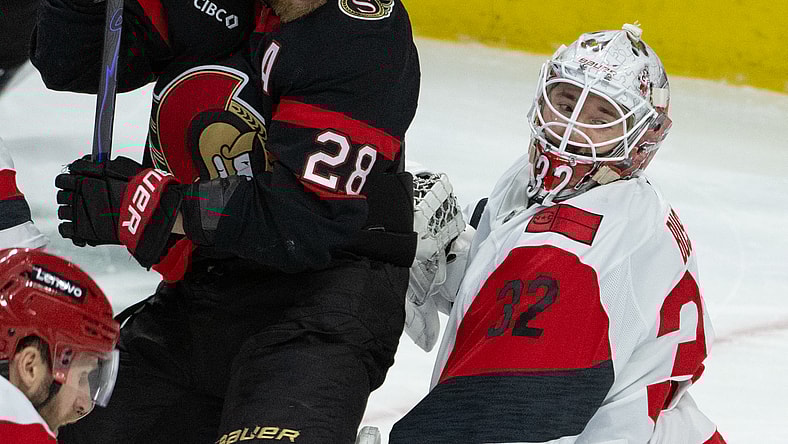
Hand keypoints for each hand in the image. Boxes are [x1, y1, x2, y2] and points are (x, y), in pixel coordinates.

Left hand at [56, 156, 182, 267]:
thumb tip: (92, 160)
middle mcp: (78, 194)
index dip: (69, 180)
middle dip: (70, 196)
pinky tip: (80, 226)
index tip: (75, 183)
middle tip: (81, 199)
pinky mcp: (83, 231)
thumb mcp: (122, 167)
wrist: (148, 212)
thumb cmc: (139, 189)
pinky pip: (66, 229)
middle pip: (62, 195)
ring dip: (70, 211)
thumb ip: (102, 164)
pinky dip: (70, 228)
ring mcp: (79, 214)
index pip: (64, 178)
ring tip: (83, 213)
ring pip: (63, 212)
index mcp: (84, 177)